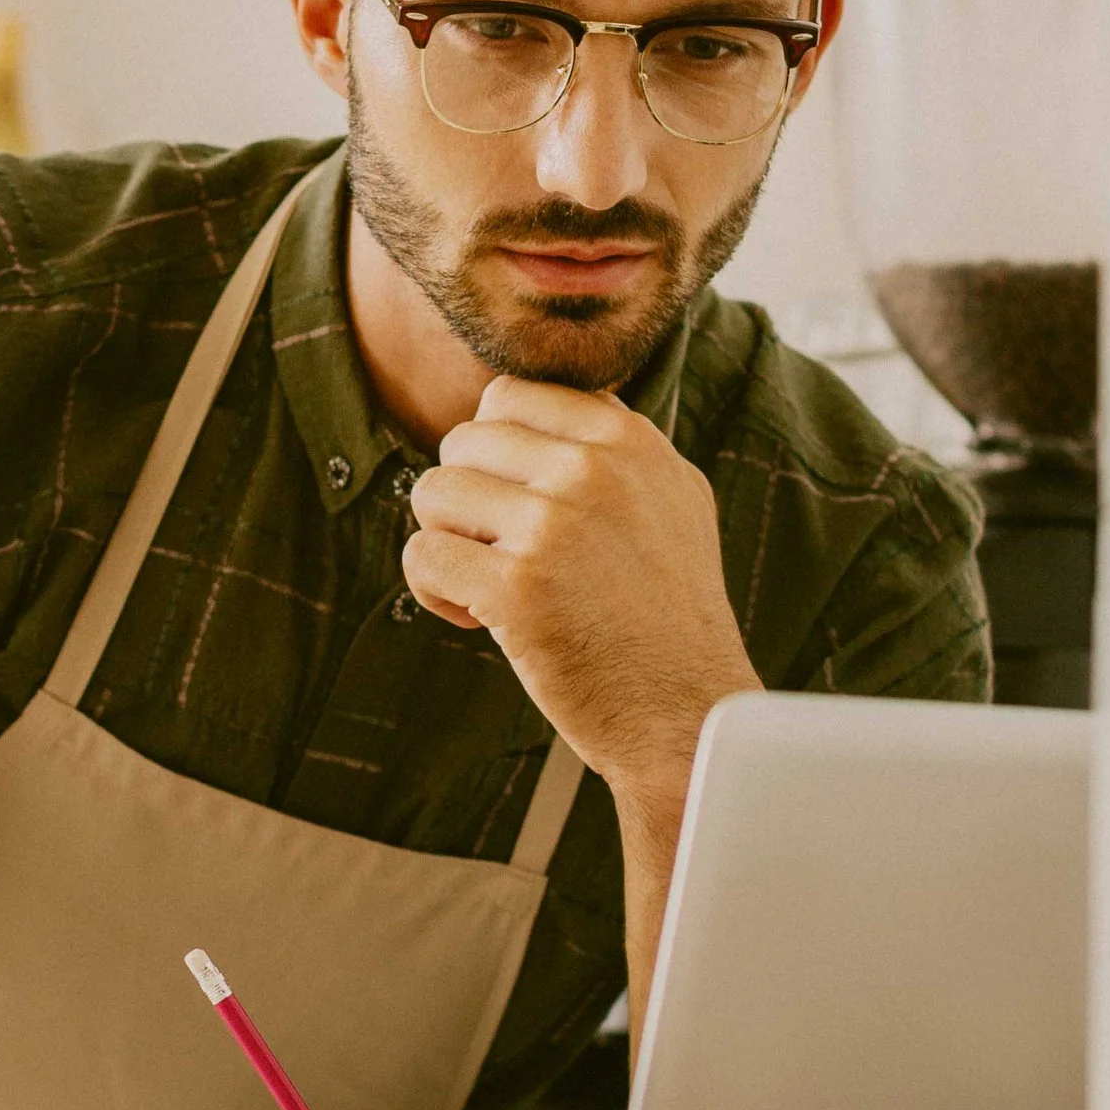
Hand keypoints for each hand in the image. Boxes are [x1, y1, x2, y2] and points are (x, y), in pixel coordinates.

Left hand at [404, 378, 757, 812]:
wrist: (687, 713)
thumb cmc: (669, 616)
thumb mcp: (670, 499)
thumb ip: (611, 445)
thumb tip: (527, 405)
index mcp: (628, 438)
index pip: (507, 396)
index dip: (494, 453)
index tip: (519, 504)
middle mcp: (593, 470)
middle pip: (462, 442)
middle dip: (468, 501)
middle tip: (505, 554)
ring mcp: (554, 525)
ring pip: (433, 493)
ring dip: (449, 544)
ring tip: (495, 586)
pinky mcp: (517, 588)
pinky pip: (422, 557)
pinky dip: (435, 592)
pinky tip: (478, 619)